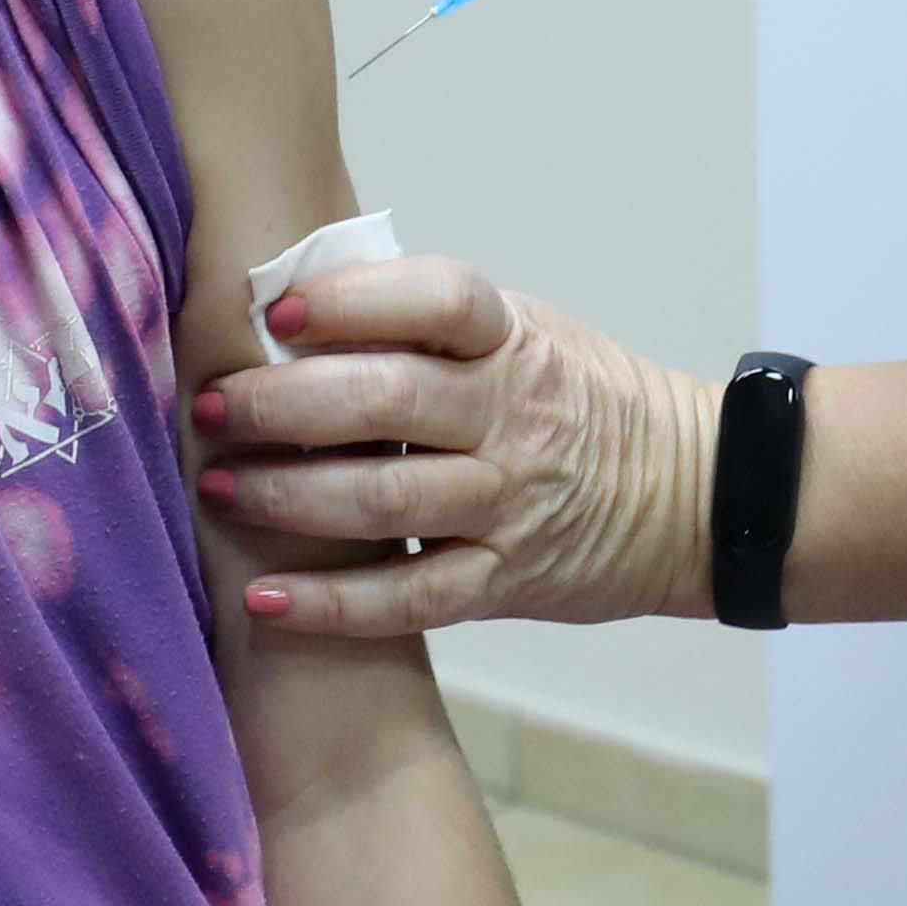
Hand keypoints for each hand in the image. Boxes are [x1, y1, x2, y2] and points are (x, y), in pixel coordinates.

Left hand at [191, 253, 713, 637]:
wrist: (695, 495)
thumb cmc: (580, 401)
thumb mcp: (524, 335)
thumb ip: (426, 325)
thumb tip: (285, 303)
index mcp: (512, 340)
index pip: (438, 300)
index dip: (353, 301)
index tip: (276, 312)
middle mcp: (511, 418)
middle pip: (389, 401)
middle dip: (282, 405)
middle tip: (211, 407)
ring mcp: (509, 504)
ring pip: (388, 502)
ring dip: (289, 499)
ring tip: (221, 490)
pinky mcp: (506, 583)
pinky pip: (411, 600)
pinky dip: (333, 605)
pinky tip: (264, 599)